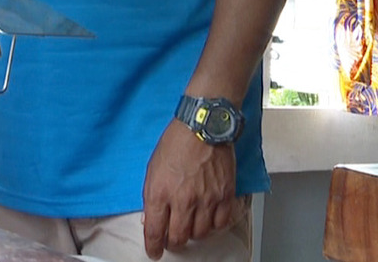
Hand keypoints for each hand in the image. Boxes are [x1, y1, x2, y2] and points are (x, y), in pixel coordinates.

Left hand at [141, 120, 244, 258]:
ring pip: (200, 234)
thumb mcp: (152, 169)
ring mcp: (206, 200)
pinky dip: (213, 226)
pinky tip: (208, 220)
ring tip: (190, 225)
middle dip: (173, 243)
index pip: (154, 231)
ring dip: (193, 234)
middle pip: (178, 238)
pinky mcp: (225, 196)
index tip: (154, 252)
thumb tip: (152, 218)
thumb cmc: (174, 144)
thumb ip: (152, 196)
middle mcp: (183, 200)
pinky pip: (220, 224)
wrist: (202, 128)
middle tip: (172, 239)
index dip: (153, 246)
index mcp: (160, 192)